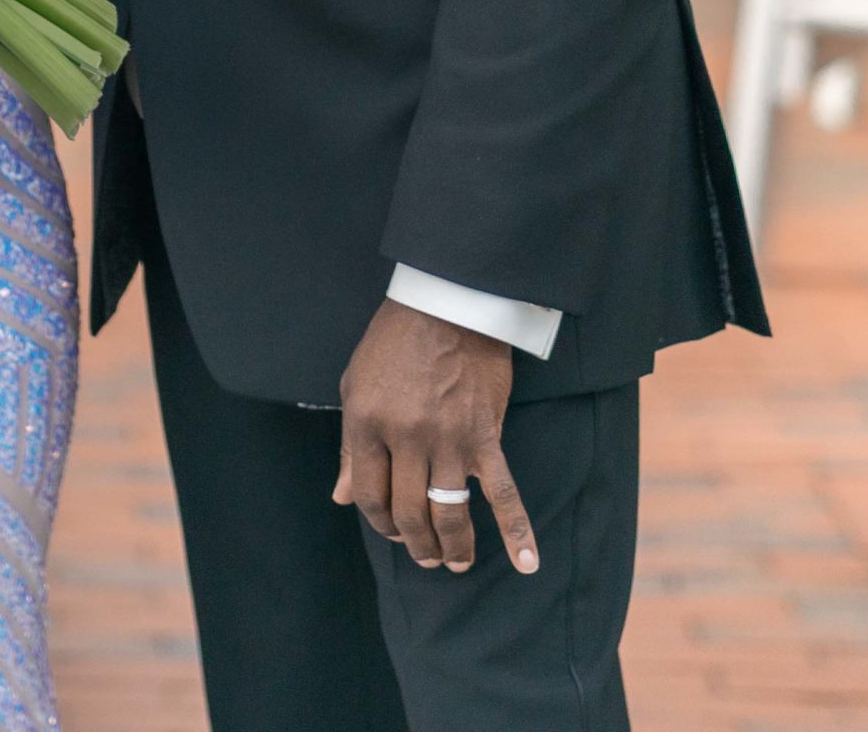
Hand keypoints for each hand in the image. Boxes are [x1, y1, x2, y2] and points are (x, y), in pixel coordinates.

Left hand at [332, 300, 538, 575]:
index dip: (377, 520)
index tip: (388, 528)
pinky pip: (503, 492)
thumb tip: (342, 496)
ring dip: (451, 547)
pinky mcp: (485, 437)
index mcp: (368, 424)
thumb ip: (352, 446)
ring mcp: (448, 441)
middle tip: (423, 557)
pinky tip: (526, 562)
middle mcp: (406, 438)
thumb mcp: (356, 387)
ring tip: (454, 563)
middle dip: (414, 543)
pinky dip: (516, 530)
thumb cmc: (395, 342)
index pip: (368, 495)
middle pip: (407, 511)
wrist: (448, 304)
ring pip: (448, 512)